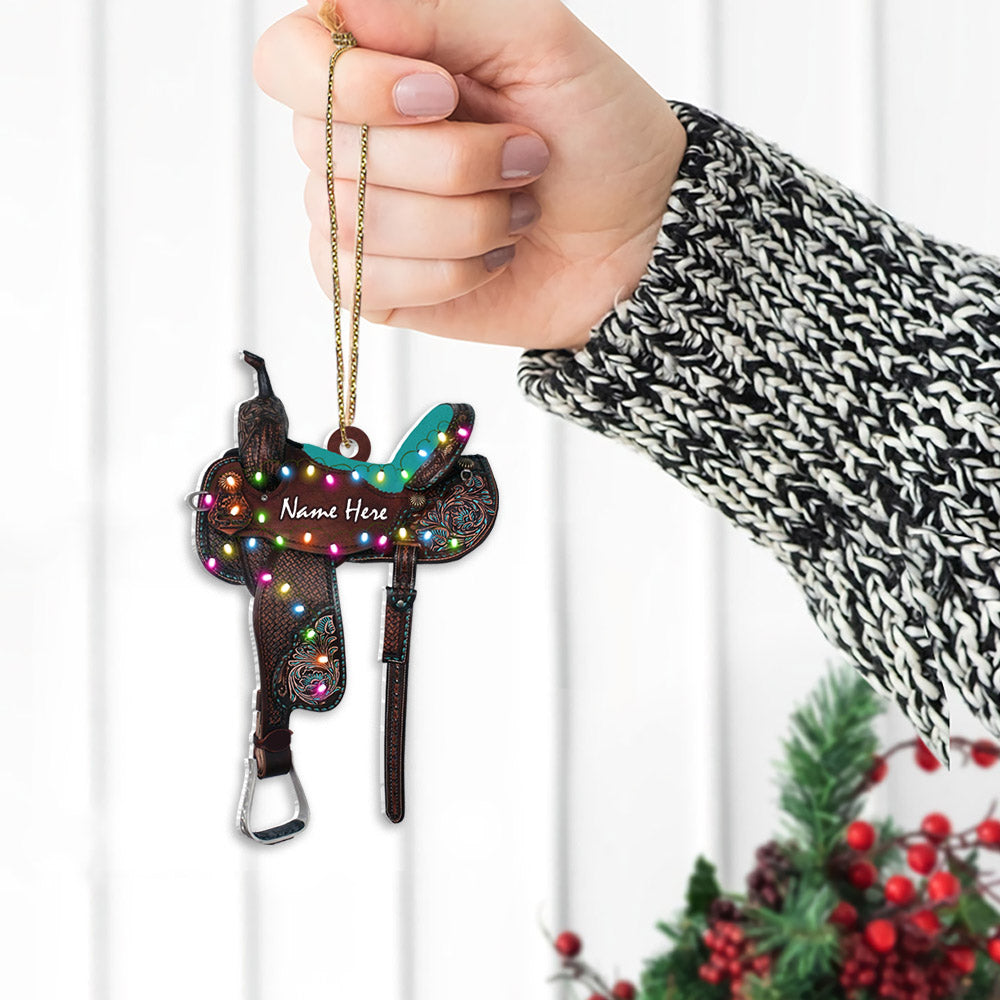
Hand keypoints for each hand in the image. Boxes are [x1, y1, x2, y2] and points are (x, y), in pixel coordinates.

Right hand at [253, 0, 685, 350]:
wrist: (636, 235)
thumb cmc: (598, 133)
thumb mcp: (538, 40)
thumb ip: (441, 10)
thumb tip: (346, 9)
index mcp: (380, 62)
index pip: (288, 61)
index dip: (351, 85)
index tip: (440, 96)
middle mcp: (355, 137)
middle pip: (327, 150)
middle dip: (449, 163)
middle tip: (524, 156)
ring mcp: (360, 216)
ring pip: (354, 222)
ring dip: (462, 221)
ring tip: (517, 209)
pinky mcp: (377, 285)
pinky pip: (366, 283)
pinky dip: (448, 274)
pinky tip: (491, 257)